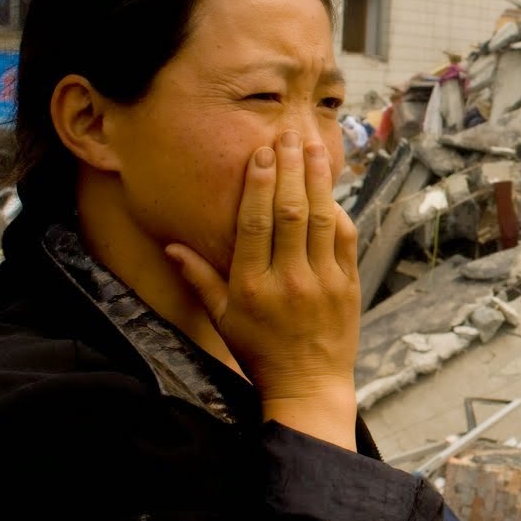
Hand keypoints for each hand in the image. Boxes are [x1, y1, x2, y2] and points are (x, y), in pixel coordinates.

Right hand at [166, 130, 359, 447]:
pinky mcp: (348, 285)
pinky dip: (340, 211)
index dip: (258, 184)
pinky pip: (345, 240)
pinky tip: (332, 187)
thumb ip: (199, 279)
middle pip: (290, 213)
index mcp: (252, 286)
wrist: (308, 385)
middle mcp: (288, 280)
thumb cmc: (260, 352)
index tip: (260, 153)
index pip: (255, 224)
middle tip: (287, 135)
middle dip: (289, 169)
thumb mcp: (222, 319)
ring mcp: (322, 282)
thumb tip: (171, 245)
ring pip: (321, 220)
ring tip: (313, 147)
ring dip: (318, 180)